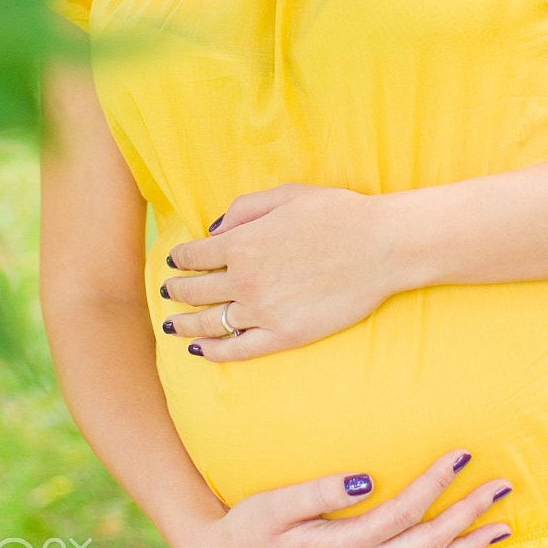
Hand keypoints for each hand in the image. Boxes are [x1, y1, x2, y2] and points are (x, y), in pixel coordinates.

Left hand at [160, 183, 399, 360]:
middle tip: (167, 291)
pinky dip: (215, 352)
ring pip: (210, 323)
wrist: (380, 246)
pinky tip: (201, 352)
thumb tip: (214, 229)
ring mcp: (262, 312)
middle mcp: (244, 281)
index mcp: (241, 243)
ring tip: (173, 327)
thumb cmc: (336, 213)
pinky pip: (238, 349)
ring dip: (186, 325)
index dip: (179, 259)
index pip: (193, 256)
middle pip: (194, 291)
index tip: (174, 261)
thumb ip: (243, 209)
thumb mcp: (285, 194)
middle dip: (176, 290)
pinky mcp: (284, 336)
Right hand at [187, 449, 512, 547]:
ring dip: (468, 547)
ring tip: (501, 526)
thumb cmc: (252, 525)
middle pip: (429, 541)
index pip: (405, 510)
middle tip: (502, 485)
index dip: (436, 481)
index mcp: (344, 545)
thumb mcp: (277, 502)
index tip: (463, 453)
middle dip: (469, 512)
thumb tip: (366, 478)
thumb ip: (322, 489)